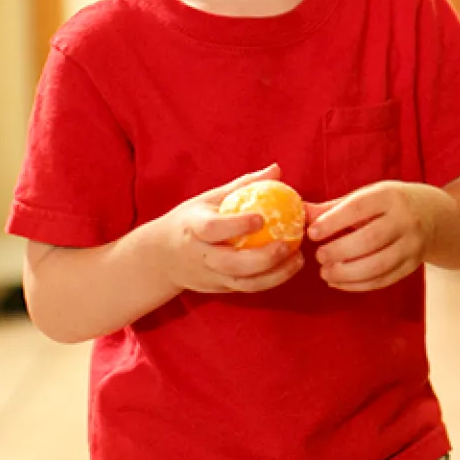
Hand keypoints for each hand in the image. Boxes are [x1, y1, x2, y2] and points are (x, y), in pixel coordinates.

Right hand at [150, 164, 304, 293]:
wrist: (161, 258)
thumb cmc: (189, 222)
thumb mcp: (208, 199)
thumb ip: (243, 186)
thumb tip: (276, 170)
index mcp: (193, 228)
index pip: (213, 229)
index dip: (236, 225)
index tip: (261, 218)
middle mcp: (201, 256)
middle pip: (231, 264)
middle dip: (262, 258)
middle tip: (288, 245)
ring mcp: (210, 276)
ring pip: (244, 283)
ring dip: (274, 275)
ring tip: (297, 259)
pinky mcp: (220, 289)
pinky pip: (248, 289)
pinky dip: (271, 281)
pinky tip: (289, 268)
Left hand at [306, 181, 456, 291]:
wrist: (434, 216)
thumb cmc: (390, 204)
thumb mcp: (367, 196)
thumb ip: (334, 207)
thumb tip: (301, 213)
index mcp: (390, 197)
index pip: (359, 208)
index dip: (333, 222)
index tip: (312, 233)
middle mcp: (405, 220)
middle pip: (369, 240)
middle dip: (339, 251)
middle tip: (319, 256)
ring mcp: (412, 245)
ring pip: (378, 264)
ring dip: (347, 273)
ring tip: (325, 272)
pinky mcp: (412, 266)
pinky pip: (384, 280)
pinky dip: (358, 285)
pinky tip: (339, 283)